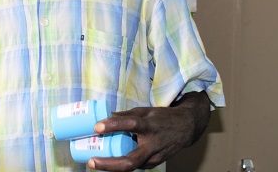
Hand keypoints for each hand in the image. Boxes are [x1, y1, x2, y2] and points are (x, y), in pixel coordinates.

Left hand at [88, 91, 210, 170]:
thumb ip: (125, 115)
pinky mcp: (153, 164)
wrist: (186, 128)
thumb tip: (105, 116)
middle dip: (109, 164)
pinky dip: (121, 164)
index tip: (97, 126)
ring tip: (95, 161)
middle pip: (130, 161)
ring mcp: (154, 158)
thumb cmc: (162, 118)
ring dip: (112, 166)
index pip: (131, 124)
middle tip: (92, 161)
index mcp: (149, 125)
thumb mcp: (144, 111)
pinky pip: (135, 165)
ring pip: (131, 166)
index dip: (113, 125)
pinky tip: (109, 162)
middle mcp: (152, 144)